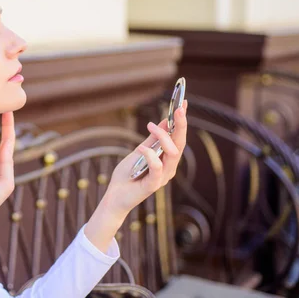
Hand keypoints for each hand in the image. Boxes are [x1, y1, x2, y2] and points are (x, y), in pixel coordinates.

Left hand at [109, 100, 187, 217]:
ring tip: (150, 126)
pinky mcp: (153, 185)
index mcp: (167, 159)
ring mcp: (163, 177)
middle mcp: (169, 167)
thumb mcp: (140, 151)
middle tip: (177, 109)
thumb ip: (153, 139)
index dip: (182, 121)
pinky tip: (141, 147)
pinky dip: (150, 155)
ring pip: (173, 154)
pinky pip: (158, 169)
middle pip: (180, 144)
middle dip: (180, 125)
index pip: (178, 137)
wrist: (115, 195)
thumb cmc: (127, 174)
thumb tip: (165, 121)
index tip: (183, 103)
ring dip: (163, 137)